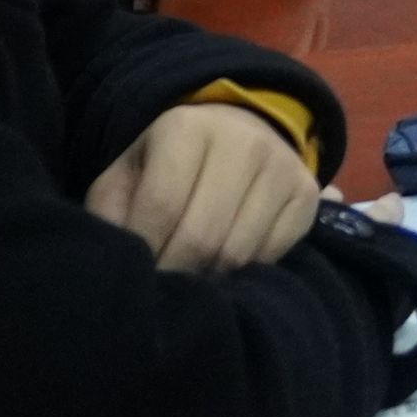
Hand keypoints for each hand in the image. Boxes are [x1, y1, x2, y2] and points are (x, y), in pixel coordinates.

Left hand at [86, 103, 320, 273]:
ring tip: (190, 278)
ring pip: (237, 253)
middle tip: (163, 289)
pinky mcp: (306, 192)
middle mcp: (242, 140)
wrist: (233, 131)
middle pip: (203, 235)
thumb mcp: (127, 175)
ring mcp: (281, 165)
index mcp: (186, 127)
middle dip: (175, 273)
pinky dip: (244, 272)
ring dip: (207, 279)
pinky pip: (271, 255)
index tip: (136, 272)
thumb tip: (120, 262)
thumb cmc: (166, 163)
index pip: (162, 206)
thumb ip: (111, 214)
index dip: (144, 251)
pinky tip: (224, 264)